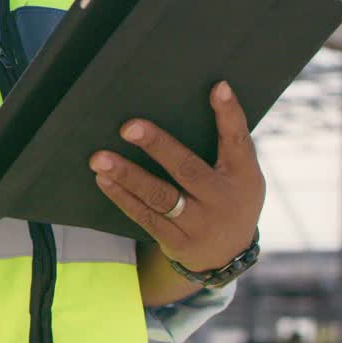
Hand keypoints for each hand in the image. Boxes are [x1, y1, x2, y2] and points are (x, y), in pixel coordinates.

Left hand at [89, 80, 264, 272]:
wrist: (228, 255)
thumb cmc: (231, 197)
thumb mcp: (242, 173)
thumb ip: (227, 144)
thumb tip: (206, 95)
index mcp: (242, 175)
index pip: (238, 140)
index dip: (229, 113)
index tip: (217, 87)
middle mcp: (221, 199)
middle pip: (187, 169)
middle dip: (157, 146)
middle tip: (129, 127)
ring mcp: (198, 223)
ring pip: (159, 196)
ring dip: (127, 176)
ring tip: (99, 159)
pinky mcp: (176, 241)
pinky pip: (145, 216)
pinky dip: (122, 197)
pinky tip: (103, 180)